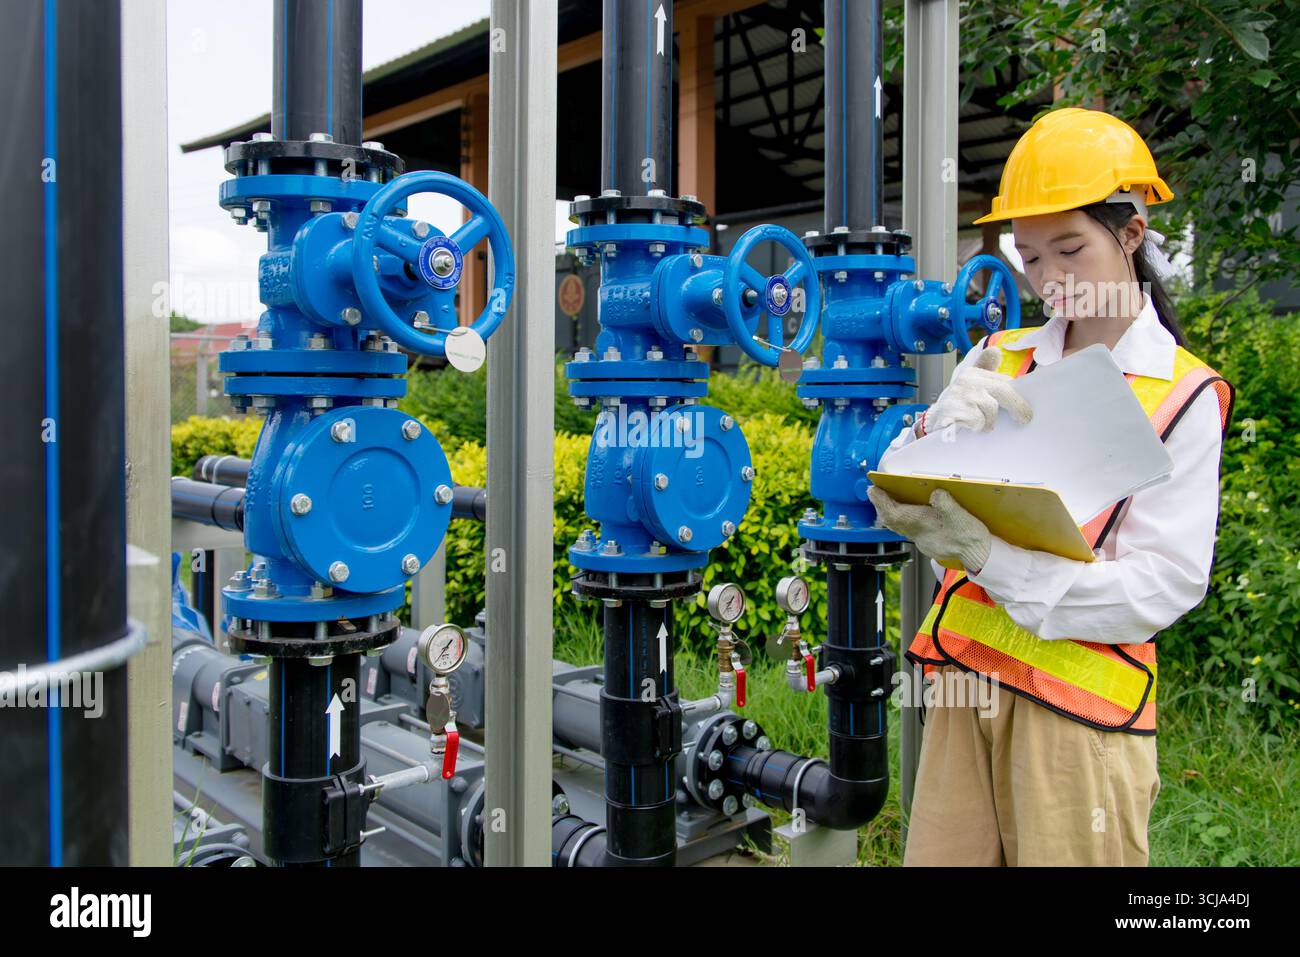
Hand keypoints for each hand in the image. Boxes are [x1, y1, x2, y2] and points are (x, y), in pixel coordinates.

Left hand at [867, 486, 991, 572]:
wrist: (980, 557)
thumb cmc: (970, 537)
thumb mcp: (960, 515)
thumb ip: (946, 502)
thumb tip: (935, 493)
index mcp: (922, 525)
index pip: (893, 513)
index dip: (881, 501)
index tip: (872, 490)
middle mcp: (918, 534)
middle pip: (892, 521)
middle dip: (882, 507)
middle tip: (876, 494)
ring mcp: (923, 540)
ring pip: (900, 527)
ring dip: (892, 514)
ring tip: (888, 502)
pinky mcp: (930, 543)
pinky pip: (909, 531)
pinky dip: (903, 521)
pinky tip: (909, 515)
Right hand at [919, 346, 1033, 436]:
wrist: (933, 422)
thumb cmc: (957, 405)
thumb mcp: (970, 384)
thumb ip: (984, 369)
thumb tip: (995, 351)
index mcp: (973, 373)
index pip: (1003, 380)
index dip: (1017, 394)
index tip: (1027, 407)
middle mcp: (967, 380)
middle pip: (1002, 390)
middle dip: (1017, 406)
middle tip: (1025, 419)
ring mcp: (960, 394)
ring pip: (991, 409)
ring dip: (989, 422)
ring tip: (979, 424)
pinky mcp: (954, 410)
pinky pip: (977, 421)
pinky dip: (976, 427)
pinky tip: (968, 427)